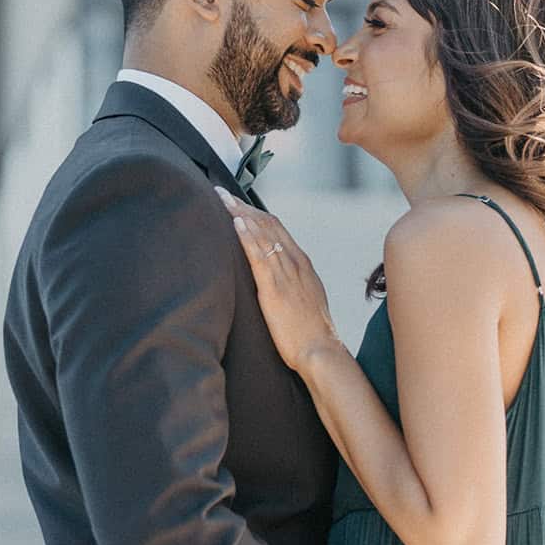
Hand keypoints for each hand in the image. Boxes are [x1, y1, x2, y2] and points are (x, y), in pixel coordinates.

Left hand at [214, 188, 340, 372]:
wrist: (320, 351)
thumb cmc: (312, 332)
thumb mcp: (305, 299)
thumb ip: (292, 284)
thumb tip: (276, 279)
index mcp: (303, 265)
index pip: (278, 229)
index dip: (256, 213)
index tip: (239, 203)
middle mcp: (295, 263)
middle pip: (268, 225)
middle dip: (244, 208)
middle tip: (223, 194)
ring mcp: (286, 275)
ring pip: (263, 235)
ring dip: (241, 215)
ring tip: (223, 201)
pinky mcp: (274, 289)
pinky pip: (259, 256)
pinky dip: (247, 237)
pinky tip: (236, 224)